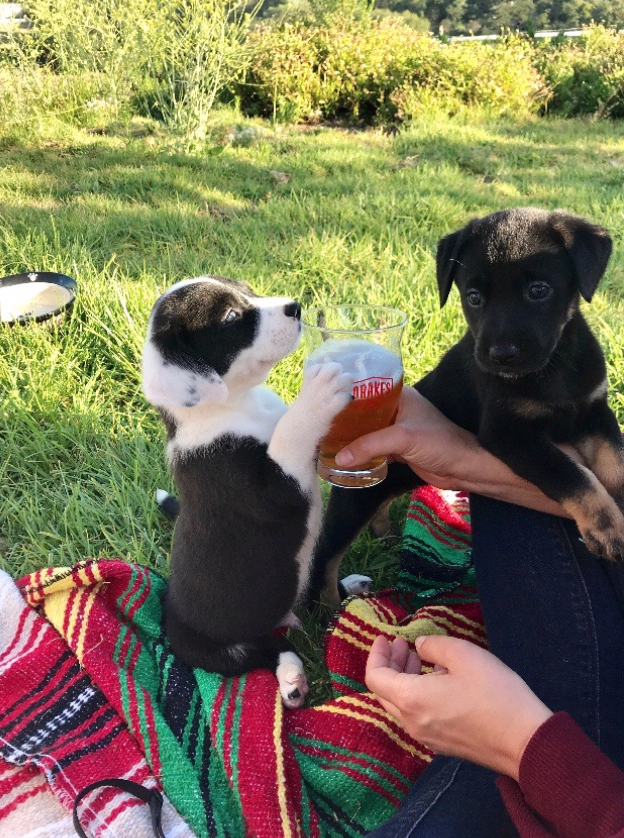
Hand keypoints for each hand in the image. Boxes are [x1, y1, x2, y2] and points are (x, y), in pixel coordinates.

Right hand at [335, 387, 480, 489]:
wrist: (464, 468)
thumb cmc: (438, 443)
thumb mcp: (403, 438)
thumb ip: (370, 446)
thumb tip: (339, 458)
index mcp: (399, 395)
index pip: (366, 388)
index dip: (345, 393)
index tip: (322, 398)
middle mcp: (395, 409)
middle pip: (362, 412)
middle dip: (343, 419)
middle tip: (318, 423)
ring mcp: (395, 429)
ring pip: (366, 431)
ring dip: (350, 437)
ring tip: (324, 440)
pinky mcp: (397, 449)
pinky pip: (372, 448)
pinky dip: (360, 453)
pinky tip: (342, 457)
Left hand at [365, 634, 551, 780]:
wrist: (525, 742)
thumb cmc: (494, 693)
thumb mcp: (463, 654)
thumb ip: (433, 645)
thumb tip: (419, 647)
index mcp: (411, 700)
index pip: (375, 677)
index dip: (376, 654)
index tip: (385, 637)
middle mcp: (412, 723)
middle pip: (384, 693)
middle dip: (390, 664)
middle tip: (404, 645)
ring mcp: (427, 738)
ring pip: (401, 705)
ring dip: (404, 679)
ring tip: (421, 658)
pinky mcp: (443, 745)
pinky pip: (418, 716)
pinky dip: (417, 694)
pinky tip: (439, 680)